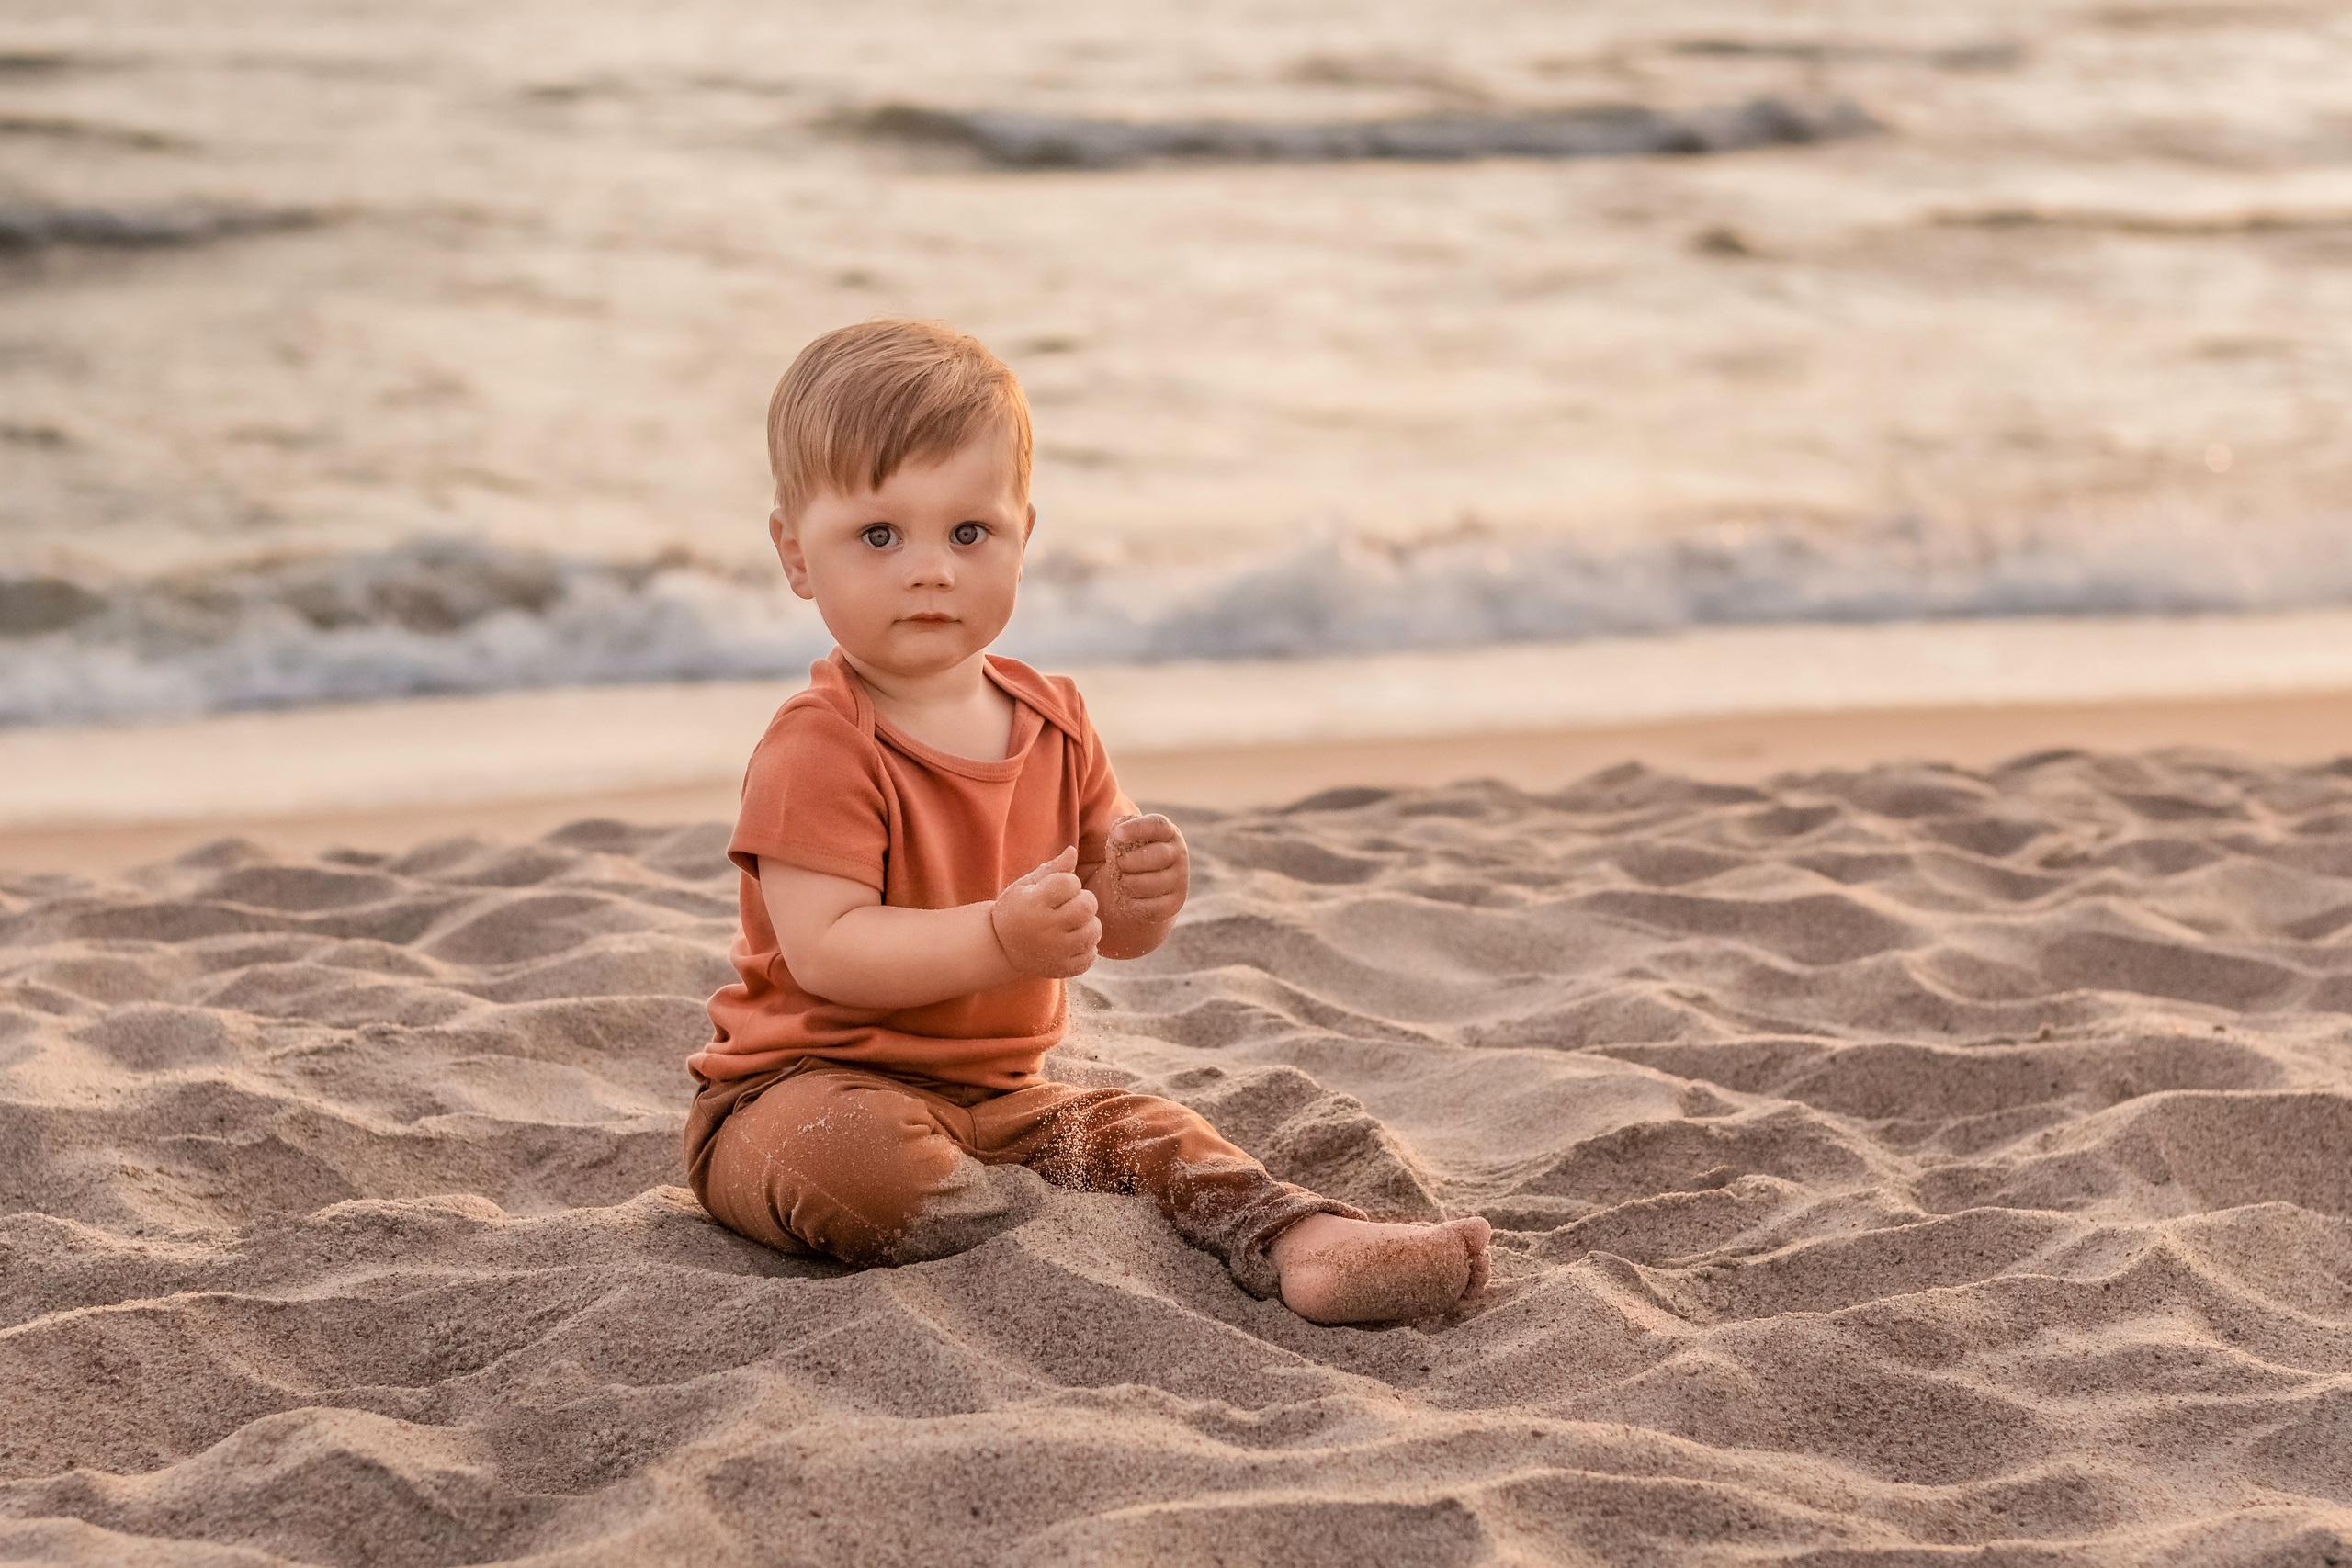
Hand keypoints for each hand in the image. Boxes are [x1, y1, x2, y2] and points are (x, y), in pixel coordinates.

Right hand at [990, 846, 1100, 978]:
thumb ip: (1053, 869)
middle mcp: (1045, 928)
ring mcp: (1055, 951)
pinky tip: (1073, 942)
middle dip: (1085, 901)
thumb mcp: (1026, 885)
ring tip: (1075, 923)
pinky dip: (1087, 948)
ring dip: (1089, 924)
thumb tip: (1073, 851)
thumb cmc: (1017, 908)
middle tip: (1071, 905)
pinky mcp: (1062, 968)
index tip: (1059, 889)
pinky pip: (1091, 956)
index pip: (1070, 882)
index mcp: (1034, 903)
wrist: (1000, 946)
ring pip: (1094, 931)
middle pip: (1087, 906)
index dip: (1069, 882)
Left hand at [1105, 813, 1187, 926]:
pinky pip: (1150, 906)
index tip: (1116, 834)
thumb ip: (1120, 831)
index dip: (1137, 828)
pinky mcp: (1174, 903)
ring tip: (1123, 879)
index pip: (1158, 825)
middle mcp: (1179, 853)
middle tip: (1119, 863)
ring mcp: (1179, 879)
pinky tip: (1129, 897)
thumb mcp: (1125, 839)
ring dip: (1129, 882)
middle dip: (1131, 861)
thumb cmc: (1129, 855)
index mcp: (1167, 832)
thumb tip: (1116, 832)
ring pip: (1151, 883)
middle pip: (1158, 855)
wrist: (1136, 888)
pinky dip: (1133, 903)